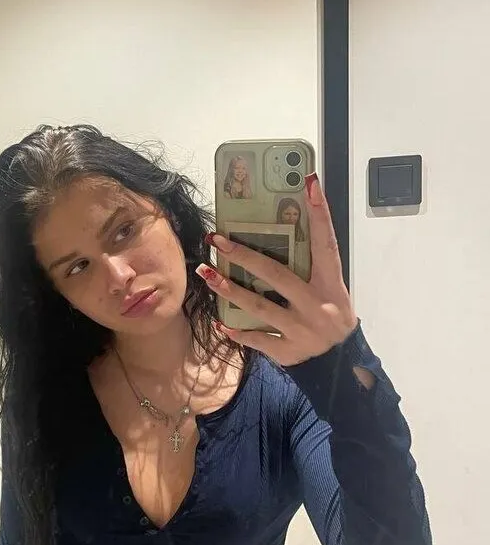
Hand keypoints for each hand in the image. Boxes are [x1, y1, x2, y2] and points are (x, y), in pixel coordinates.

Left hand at [198, 174, 357, 366]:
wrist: (339, 362)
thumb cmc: (328, 314)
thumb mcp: (330, 290)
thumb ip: (310, 267)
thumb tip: (283, 229)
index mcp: (331, 284)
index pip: (325, 243)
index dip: (320, 214)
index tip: (310, 183)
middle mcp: (317, 305)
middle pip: (276, 275)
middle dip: (243, 256)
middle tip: (216, 240)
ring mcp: (302, 330)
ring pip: (259, 306)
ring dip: (229, 289)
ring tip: (206, 273)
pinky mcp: (288, 351)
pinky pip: (257, 338)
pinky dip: (237, 331)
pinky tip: (220, 322)